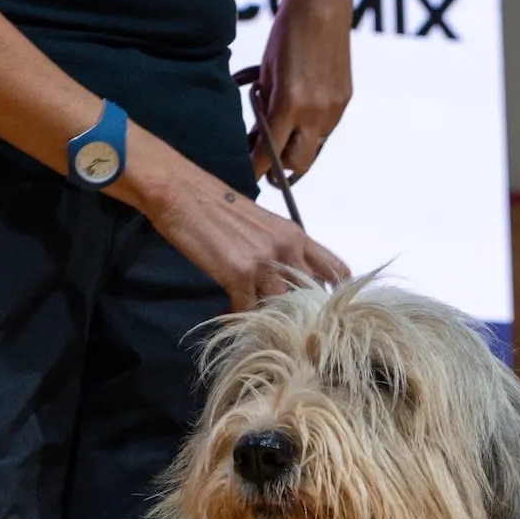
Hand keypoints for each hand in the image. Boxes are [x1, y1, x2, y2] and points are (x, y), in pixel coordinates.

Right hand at [121, 135, 349, 310]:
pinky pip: (246, 311)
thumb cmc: (218, 207)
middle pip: (309, 297)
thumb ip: (283, 251)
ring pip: (278, 307)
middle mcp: (287, 249)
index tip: (323, 311)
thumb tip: (291, 282)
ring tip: (251, 320)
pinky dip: (237, 318)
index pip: (336, 271)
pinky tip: (227, 314)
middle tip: (282, 324)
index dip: (334, 295)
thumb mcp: (263, 225)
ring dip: (265, 318)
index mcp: (297, 236)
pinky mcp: (238, 274)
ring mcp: (264, 262)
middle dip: (299, 315)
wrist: (183, 193)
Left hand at [251, 0, 353, 182]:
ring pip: (313, 147)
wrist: (323, 7)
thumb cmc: (287, 35)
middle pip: (297, 164)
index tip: (248, 176)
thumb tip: (259, 138)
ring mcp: (334, 109)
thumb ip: (264, 109)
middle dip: (280, 167)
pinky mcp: (344, 102)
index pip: (269, 152)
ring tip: (283, 126)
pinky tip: (302, 107)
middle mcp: (316, 112)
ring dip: (296, 144)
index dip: (256, 168)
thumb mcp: (265, 73)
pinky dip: (310, 126)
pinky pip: (325, 129)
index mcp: (290, 104)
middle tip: (267, 159)